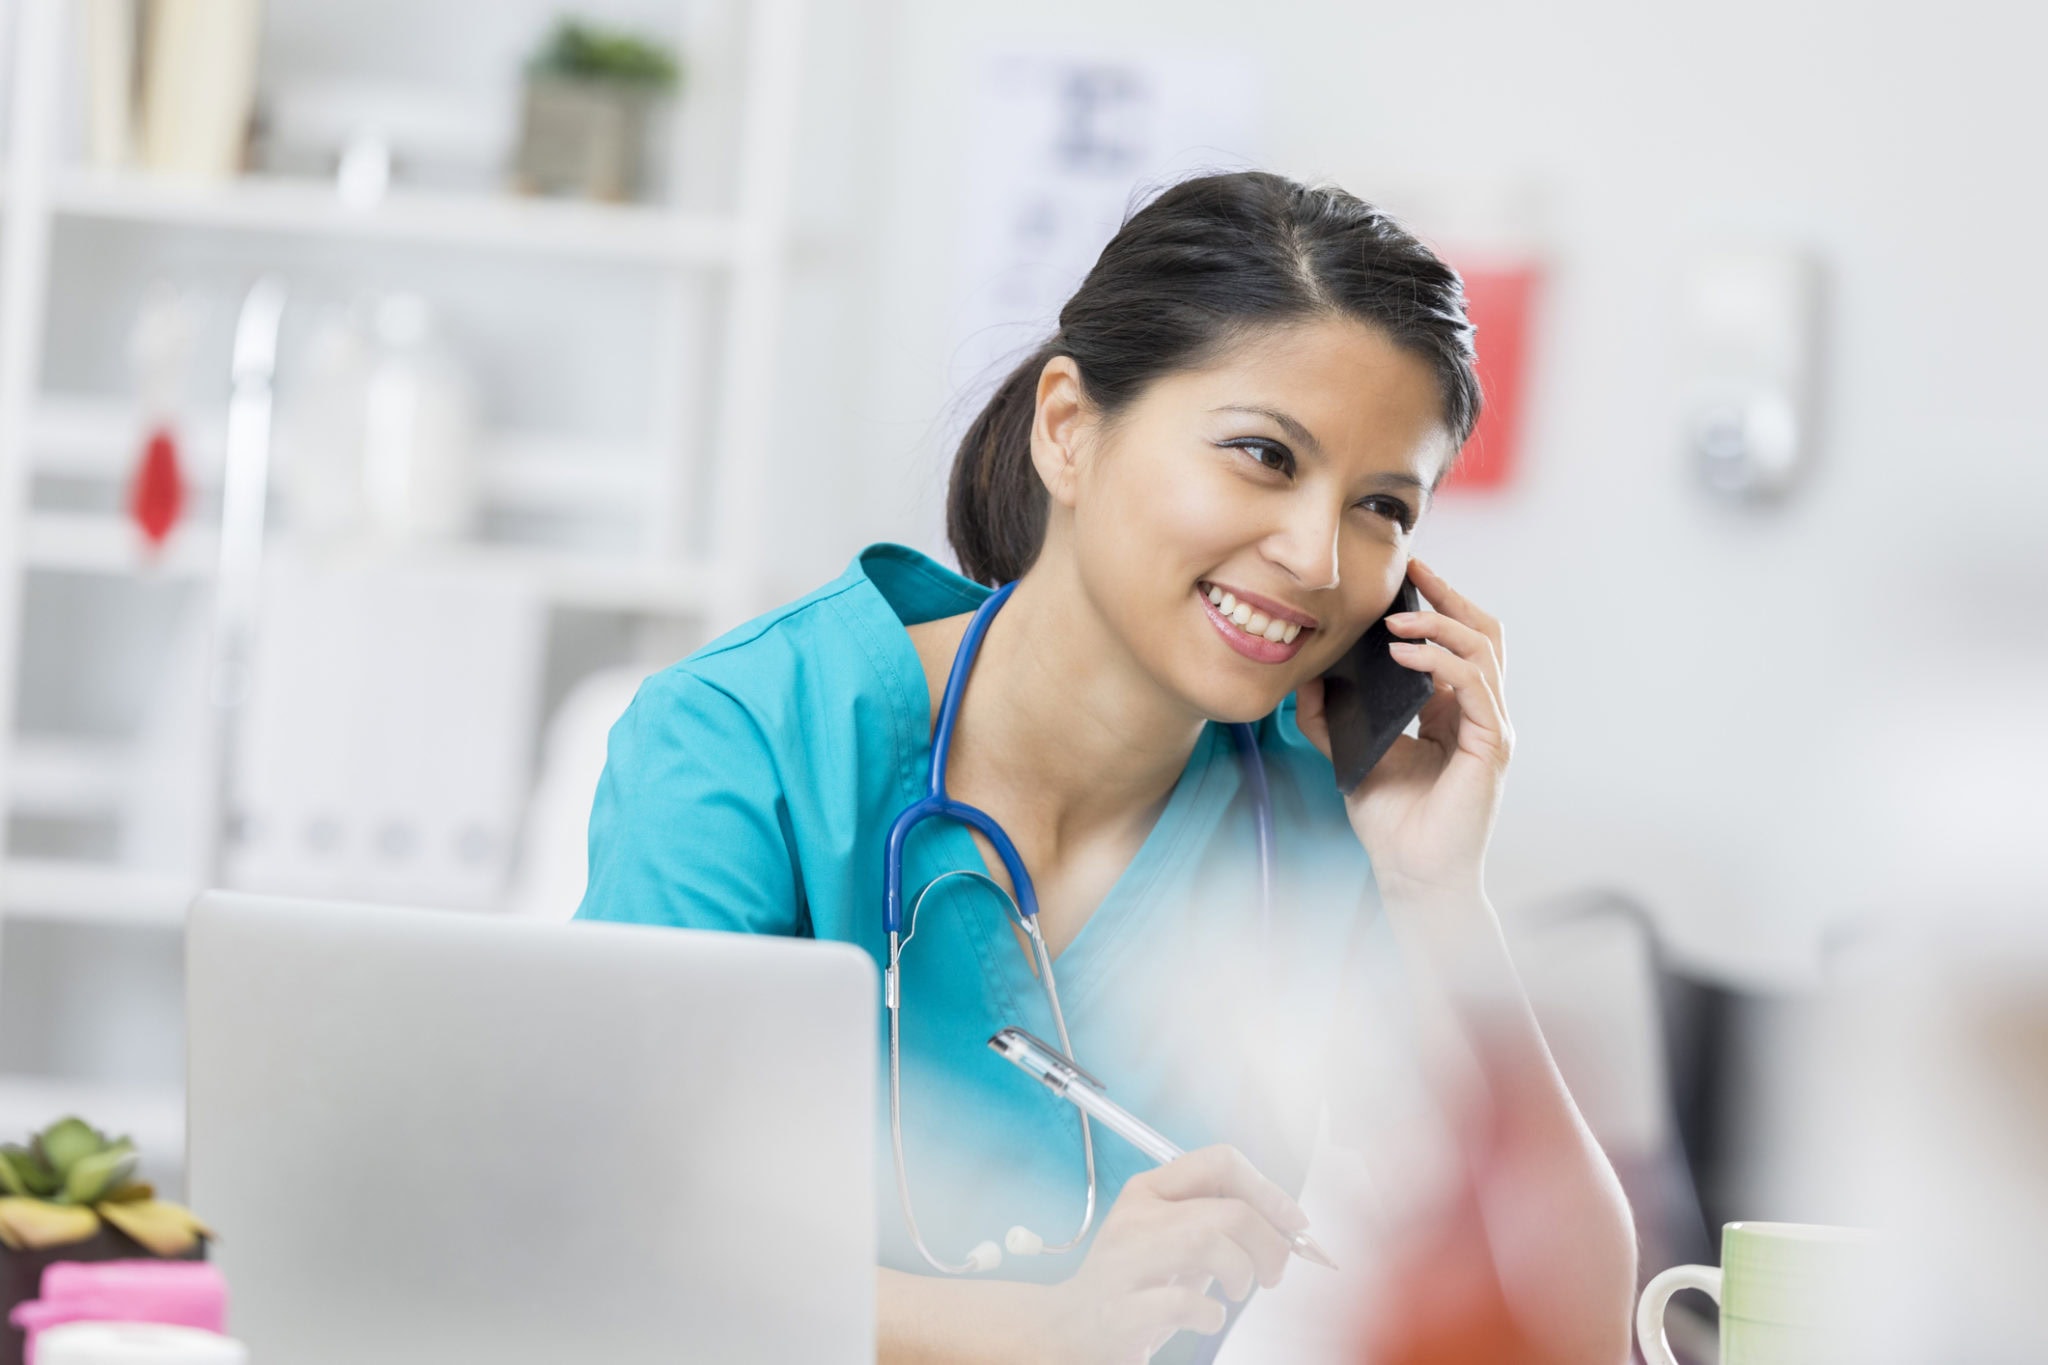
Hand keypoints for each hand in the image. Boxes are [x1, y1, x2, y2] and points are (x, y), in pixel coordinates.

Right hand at [1031, 1145, 1306, 1363]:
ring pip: (1209, 1244)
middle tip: (1273, 1274)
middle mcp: (1135, 1217)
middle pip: (1229, 1211)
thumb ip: (1219, 1222)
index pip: (1221, 1161)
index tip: (1294, 1225)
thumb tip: (1291, 1225)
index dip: (1269, 1190)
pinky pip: (1185, 1303)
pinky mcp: (1122, 1311)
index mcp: (1149, 1190)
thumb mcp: (1173, 1237)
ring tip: (1236, 1291)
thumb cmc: (1137, 1282)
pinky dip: (1211, 1314)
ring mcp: (1125, 1263)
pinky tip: (1206, 1316)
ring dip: (1243, 1274)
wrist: (1069, 1328)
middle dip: (1270, 1245)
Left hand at [1294, 558, 1512, 903]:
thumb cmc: (1390, 822)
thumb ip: (1330, 717)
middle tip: (1415, 571)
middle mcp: (1481, 713)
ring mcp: (1491, 727)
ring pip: (1484, 650)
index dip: (1438, 605)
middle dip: (1450, 596)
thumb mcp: (1350, 754)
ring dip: (1440, 624)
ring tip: (1395, 618)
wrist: (1410, 874)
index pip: (1459, 642)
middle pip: (1484, 634)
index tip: (1407, 575)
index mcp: (1455, 711)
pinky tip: (1404, 652)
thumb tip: (1303, 678)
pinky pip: (1474, 685)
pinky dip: (1441, 661)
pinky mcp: (1490, 744)